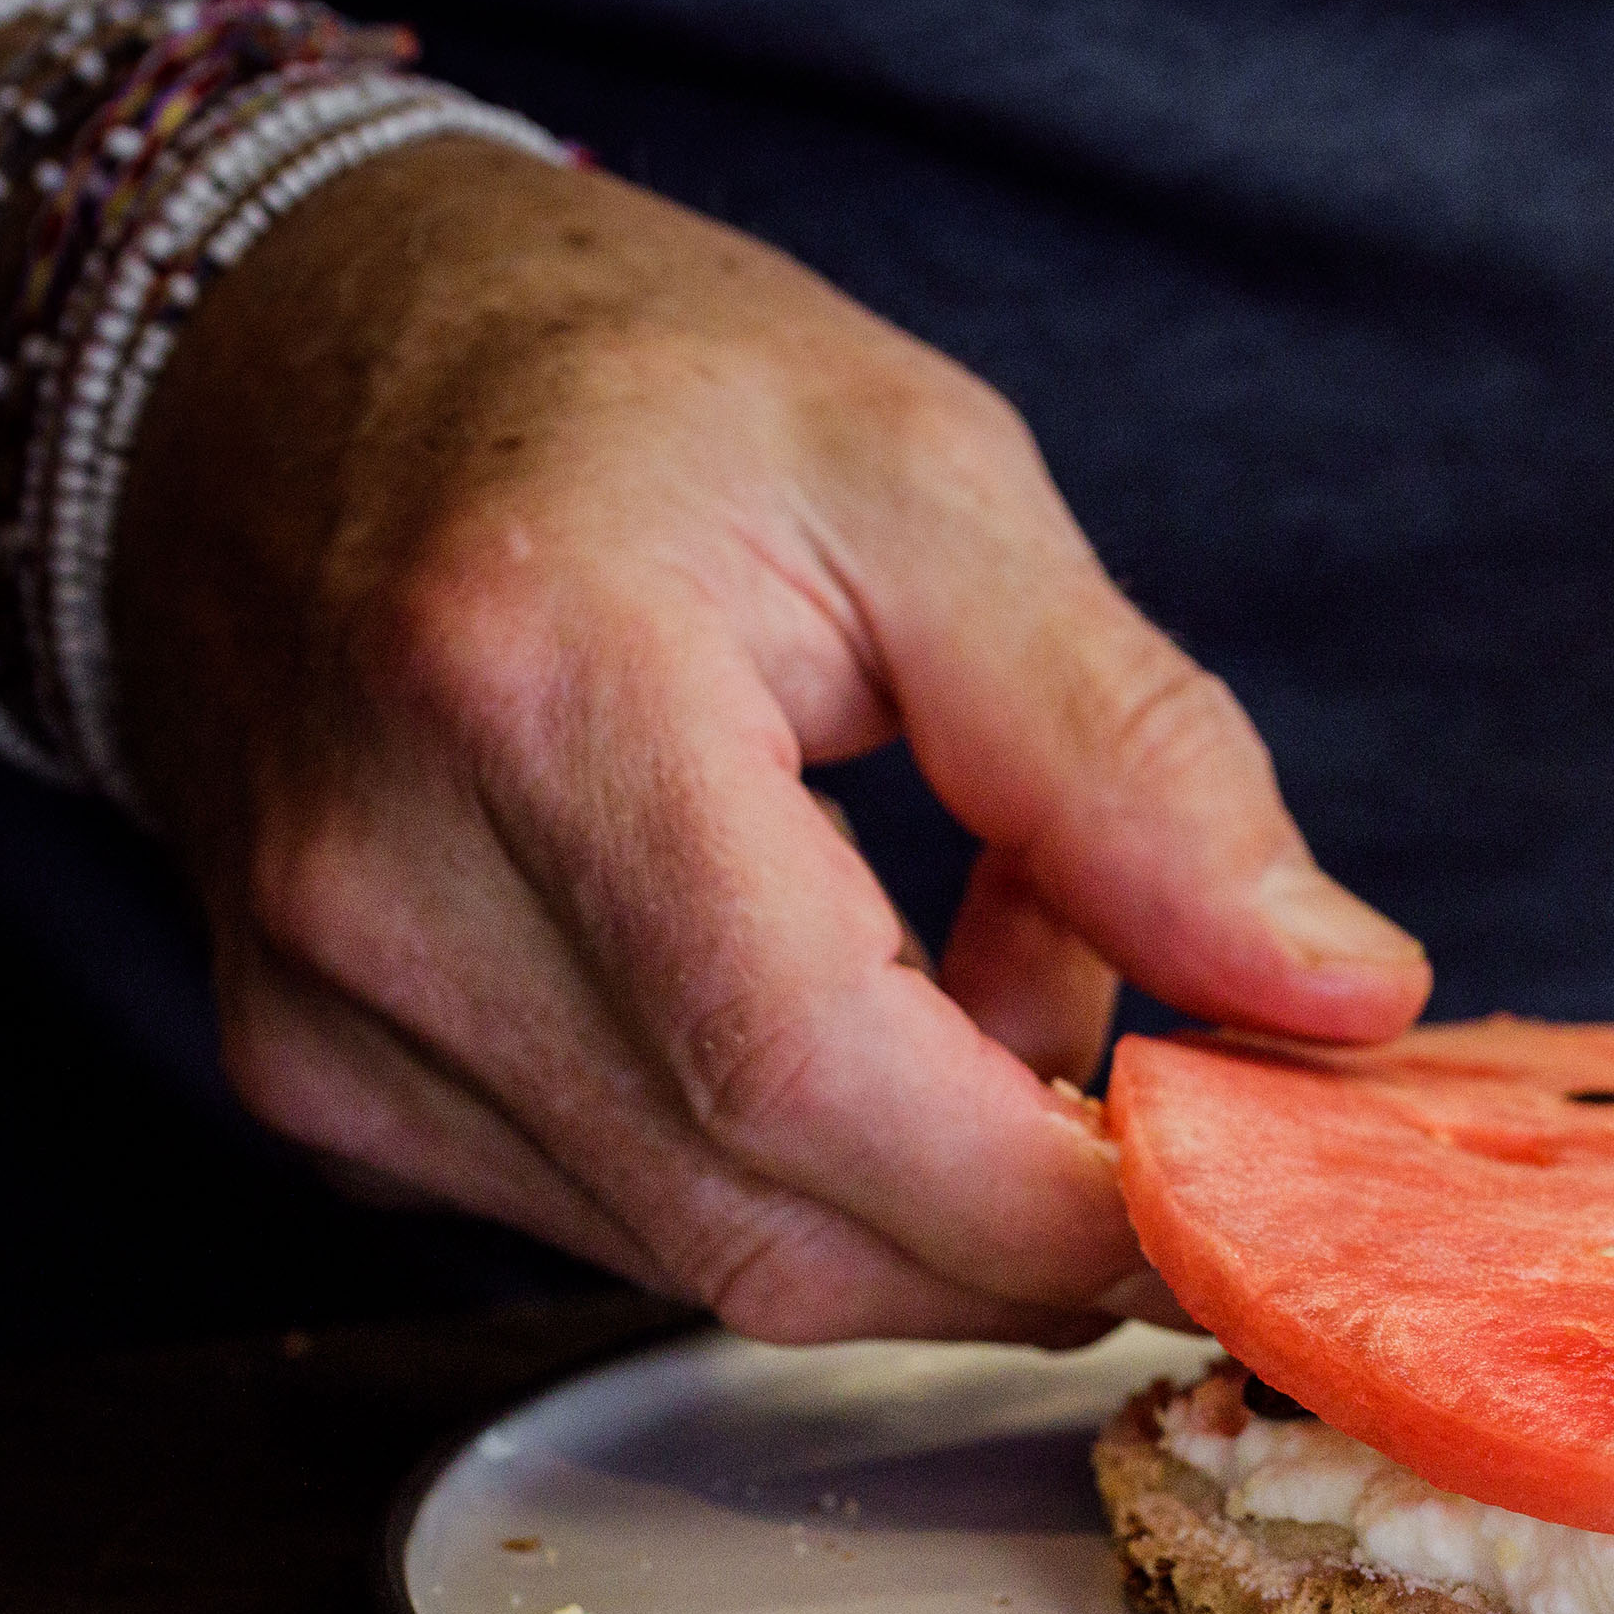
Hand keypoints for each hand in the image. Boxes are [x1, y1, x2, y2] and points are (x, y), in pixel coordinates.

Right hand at [114, 139, 1426, 1340]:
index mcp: (534, 691)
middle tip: (1193, 1096)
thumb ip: (1138, 755)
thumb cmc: (614, 387)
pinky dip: (808, 1160)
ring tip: (1003, 956)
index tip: (1249, 1199)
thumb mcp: (931, 481)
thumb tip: (1334, 996)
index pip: (815, 1075)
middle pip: (780, 1225)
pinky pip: (636, 1219)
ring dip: (932, 1177)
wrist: (279, 360)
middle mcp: (382, 893)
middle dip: (1033, 1222)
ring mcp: (326, 1015)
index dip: (1059, 1195)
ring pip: (725, 1254)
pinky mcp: (324, 1084)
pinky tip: (861, 993)